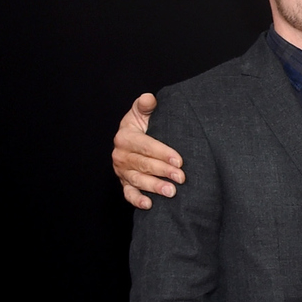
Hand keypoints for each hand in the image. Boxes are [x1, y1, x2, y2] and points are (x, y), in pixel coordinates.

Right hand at [114, 92, 184, 208]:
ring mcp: (122, 171)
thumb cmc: (142, 127)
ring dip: (154, 187)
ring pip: (137, 180)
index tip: (179, 159)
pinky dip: (137, 200)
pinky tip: (149, 204)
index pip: (145, 145)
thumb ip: (145, 106)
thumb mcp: (142, 114)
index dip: (162, 152)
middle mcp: (121, 155)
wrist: (131, 141)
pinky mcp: (124, 183)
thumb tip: (148, 97)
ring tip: (171, 192)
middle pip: (143, 164)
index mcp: (125, 136)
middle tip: (181, 177)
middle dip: (163, 171)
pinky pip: (128, 194)